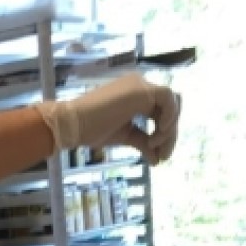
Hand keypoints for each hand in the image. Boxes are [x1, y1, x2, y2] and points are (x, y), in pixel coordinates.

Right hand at [34, 73, 180, 164]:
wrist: (72, 124)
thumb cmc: (92, 129)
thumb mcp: (125, 136)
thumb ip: (143, 142)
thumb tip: (158, 160)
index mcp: (136, 95)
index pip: (162, 111)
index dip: (166, 134)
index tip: (160, 155)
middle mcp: (140, 86)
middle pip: (170, 107)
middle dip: (170, 133)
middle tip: (163, 155)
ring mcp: (141, 85)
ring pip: (172, 103)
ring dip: (169, 128)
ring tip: (154, 145)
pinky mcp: (141, 89)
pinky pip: (168, 99)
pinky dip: (169, 116)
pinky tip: (158, 132)